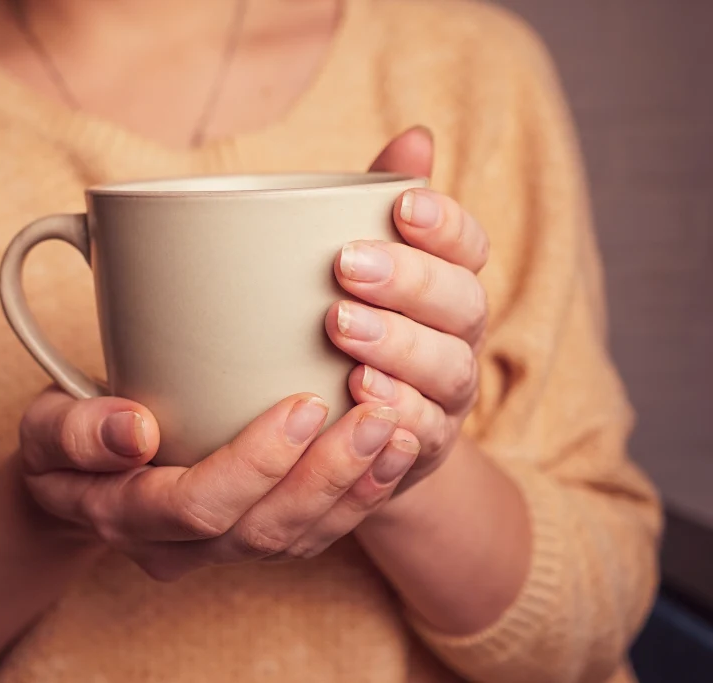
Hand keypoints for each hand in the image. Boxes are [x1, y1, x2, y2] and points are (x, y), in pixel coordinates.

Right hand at [19, 387, 419, 578]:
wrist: (79, 482)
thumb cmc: (64, 444)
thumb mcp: (46, 426)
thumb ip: (77, 430)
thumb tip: (134, 432)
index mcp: (126, 517)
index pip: (198, 504)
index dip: (256, 462)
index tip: (305, 403)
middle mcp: (179, 549)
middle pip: (263, 530)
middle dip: (326, 476)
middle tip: (377, 415)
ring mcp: (219, 550)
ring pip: (298, 539)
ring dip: (355, 491)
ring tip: (400, 433)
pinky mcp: (252, 537)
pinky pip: (311, 534)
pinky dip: (358, 499)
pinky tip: (394, 455)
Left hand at [327, 127, 489, 489]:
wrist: (353, 425)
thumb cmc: (350, 323)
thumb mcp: (357, 261)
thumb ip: (377, 204)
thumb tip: (415, 136)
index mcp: (448, 284)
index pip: (469, 248)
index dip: (445, 225)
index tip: (403, 207)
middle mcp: (460, 338)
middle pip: (461, 305)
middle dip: (409, 282)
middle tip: (347, 265)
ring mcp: (449, 397)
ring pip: (448, 370)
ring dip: (399, 348)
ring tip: (341, 328)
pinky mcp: (427, 449)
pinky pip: (425, 436)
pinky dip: (398, 416)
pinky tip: (359, 399)